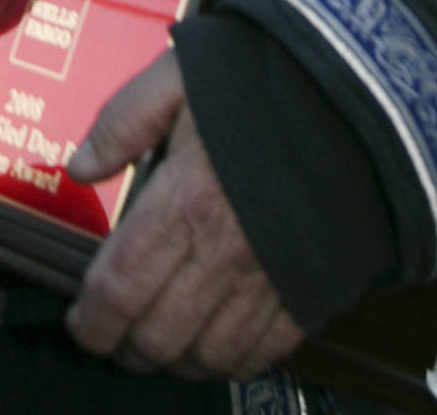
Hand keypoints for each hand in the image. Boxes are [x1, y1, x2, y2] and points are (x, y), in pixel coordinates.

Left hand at [63, 50, 305, 380]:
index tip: (81, 321)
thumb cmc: (263, 76)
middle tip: (114, 332)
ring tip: (161, 339)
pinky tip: (216, 340)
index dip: (91, 321)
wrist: (356, 91)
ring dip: (176, 358)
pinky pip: (264, 352)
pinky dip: (232, 360)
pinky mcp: (309, 289)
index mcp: (186, 199)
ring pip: (209, 356)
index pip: (119, 291)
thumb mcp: (178, 76)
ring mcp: (271, 278)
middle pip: (158, 337)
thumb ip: (122, 122)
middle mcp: (226, 251)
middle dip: (125, 346)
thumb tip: (81, 166)